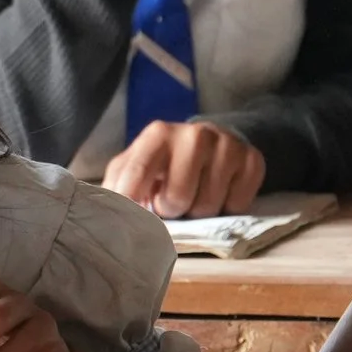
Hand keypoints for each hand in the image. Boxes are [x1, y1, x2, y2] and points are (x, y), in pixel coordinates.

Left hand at [103, 120, 263, 218]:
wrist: (210, 143)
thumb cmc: (163, 164)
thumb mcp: (133, 168)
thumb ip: (116, 186)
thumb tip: (99, 213)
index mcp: (157, 134)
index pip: (137, 175)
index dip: (133, 203)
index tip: (132, 217)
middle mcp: (194, 134)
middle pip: (177, 198)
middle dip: (172, 209)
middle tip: (172, 201)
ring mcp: (226, 144)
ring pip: (208, 206)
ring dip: (199, 211)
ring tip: (195, 196)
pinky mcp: (252, 159)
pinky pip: (238, 204)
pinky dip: (227, 207)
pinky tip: (220, 191)